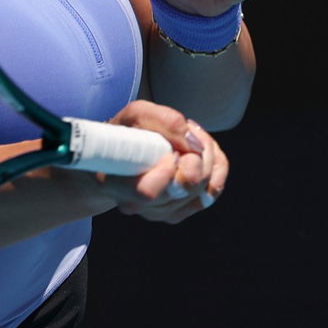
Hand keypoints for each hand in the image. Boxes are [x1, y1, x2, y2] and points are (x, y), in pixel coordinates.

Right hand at [98, 100, 227, 223]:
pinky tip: (197, 156)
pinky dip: (213, 168)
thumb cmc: (127, 133)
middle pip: (185, 187)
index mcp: (114, 181)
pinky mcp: (177, 213)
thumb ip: (166, 122)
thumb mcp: (138, 114)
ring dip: (205, 157)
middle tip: (182, 135)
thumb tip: (195, 145)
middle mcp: (133, 204)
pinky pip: (213, 191)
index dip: (167, 170)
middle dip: (194, 153)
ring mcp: (157, 213)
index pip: (147, 192)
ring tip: (185, 142)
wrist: (123, 154)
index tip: (170, 152)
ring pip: (202, 189)